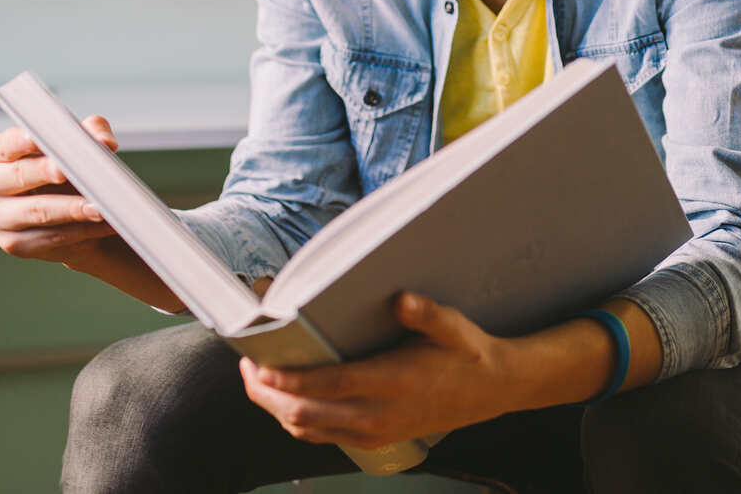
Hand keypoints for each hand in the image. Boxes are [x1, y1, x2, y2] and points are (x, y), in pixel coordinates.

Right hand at [0, 114, 118, 263]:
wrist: (68, 214)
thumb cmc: (66, 172)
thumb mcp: (78, 145)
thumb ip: (91, 132)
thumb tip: (105, 142)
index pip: (7, 144)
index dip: (27, 141)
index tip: (46, 140)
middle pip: (19, 175)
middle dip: (48, 172)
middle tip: (75, 172)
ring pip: (37, 211)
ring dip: (72, 209)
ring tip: (100, 206)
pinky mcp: (13, 244)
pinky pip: (50, 237)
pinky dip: (81, 231)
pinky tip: (102, 223)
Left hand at [239, 292, 526, 448]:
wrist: (493, 390)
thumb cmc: (468, 353)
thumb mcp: (452, 327)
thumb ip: (425, 314)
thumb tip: (401, 299)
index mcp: (391, 383)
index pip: (325, 386)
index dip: (287, 379)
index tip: (258, 365)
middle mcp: (377, 415)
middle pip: (304, 414)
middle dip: (266, 395)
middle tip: (247, 369)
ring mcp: (374, 433)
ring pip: (308, 430)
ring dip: (276, 409)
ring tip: (259, 382)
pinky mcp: (375, 440)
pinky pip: (323, 437)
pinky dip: (297, 420)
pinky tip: (289, 399)